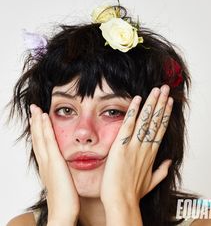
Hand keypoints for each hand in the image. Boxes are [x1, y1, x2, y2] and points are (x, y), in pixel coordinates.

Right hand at [30, 104, 79, 224]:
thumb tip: (64, 170)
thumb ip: (62, 174)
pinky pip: (48, 140)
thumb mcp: (62, 182)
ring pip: (40, 137)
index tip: (38, 121)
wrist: (63, 212)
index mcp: (47, 167)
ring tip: (36, 110)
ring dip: (38, 122)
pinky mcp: (54, 161)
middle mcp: (45, 162)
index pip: (41, 146)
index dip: (38, 133)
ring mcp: (48, 161)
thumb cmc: (66, 200)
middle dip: (35, 124)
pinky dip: (44, 128)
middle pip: (38, 139)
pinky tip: (44, 117)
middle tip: (33, 111)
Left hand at [101, 85, 172, 206]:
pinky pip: (128, 125)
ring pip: (145, 120)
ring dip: (151, 103)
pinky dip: (133, 111)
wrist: (121, 201)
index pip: (160, 129)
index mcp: (152, 154)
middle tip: (165, 89)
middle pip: (156, 121)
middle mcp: (146, 147)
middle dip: (161, 103)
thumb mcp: (152, 182)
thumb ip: (162, 171)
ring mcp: (134, 146)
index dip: (165, 114)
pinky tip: (137, 99)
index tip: (169, 103)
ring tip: (156, 90)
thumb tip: (169, 163)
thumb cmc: (134, 193)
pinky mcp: (121, 146)